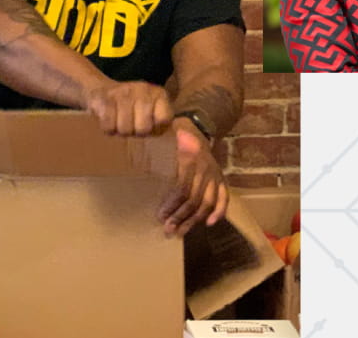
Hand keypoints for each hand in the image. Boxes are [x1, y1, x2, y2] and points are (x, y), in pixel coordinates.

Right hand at [84, 80, 173, 135]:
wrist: (102, 90)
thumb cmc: (133, 109)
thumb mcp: (153, 114)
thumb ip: (170, 129)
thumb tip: (193, 147)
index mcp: (159, 94)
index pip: (163, 120)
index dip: (155, 129)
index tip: (149, 127)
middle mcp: (143, 89)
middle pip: (142, 129)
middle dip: (135, 132)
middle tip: (131, 126)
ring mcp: (124, 92)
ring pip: (125, 129)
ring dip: (120, 131)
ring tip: (120, 123)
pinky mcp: (105, 98)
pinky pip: (109, 127)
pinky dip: (108, 129)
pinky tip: (110, 120)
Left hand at [157, 120, 227, 237]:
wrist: (199, 125)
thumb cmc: (175, 132)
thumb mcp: (164, 135)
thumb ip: (152, 147)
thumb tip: (133, 159)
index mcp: (189, 158)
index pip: (182, 188)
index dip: (172, 204)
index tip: (160, 216)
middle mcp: (205, 168)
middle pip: (194, 199)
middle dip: (180, 217)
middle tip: (168, 229)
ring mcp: (215, 174)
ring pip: (207, 202)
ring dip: (195, 220)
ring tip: (181, 232)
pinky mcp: (221, 178)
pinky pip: (224, 196)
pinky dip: (219, 211)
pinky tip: (210, 223)